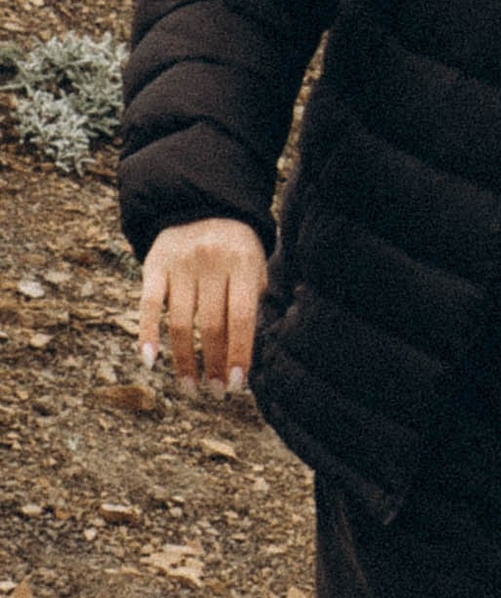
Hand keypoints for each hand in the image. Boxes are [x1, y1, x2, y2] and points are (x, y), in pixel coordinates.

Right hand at [139, 217, 266, 393]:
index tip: (238, 384)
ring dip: (184, 360)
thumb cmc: (236, 248)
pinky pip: (148, 306)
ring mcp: (180, 265)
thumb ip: (252, 301)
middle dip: (214, 363)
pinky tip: (149, 361)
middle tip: (217, 392)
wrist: (201, 205)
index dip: (239, 353)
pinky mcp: (153, 266)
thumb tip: (246, 354)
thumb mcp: (255, 265)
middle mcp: (210, 263)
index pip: (241, 317)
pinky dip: (147, 335)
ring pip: (180, 322)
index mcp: (241, 264)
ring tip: (190, 387)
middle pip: (210, 325)